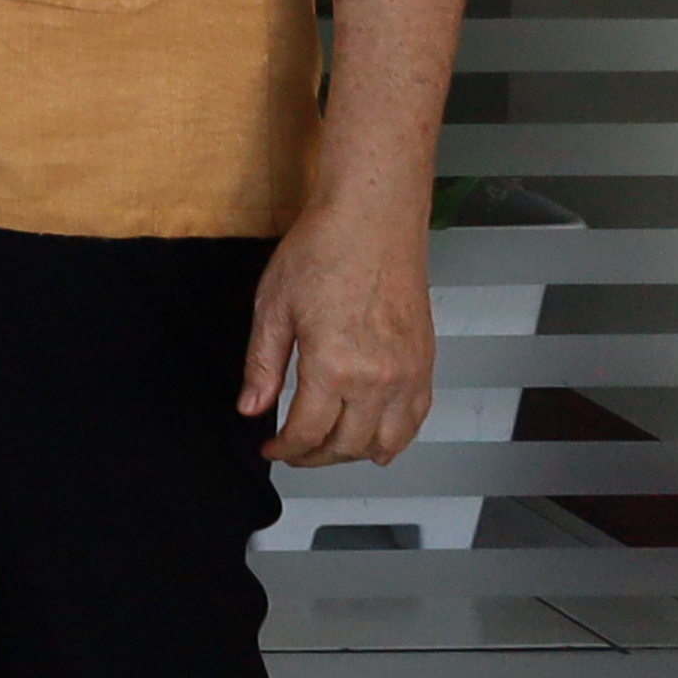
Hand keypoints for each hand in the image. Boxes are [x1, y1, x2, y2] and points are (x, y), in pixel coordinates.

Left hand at [243, 191, 441, 467]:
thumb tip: (251, 408)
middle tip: (293, 452)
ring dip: (355, 454)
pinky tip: (376, 439)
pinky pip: (416, 419)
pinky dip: (395, 437)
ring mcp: (409, 374)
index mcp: (335, 367)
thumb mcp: (273, 307)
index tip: (270, 449)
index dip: (285, 449)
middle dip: (316, 457)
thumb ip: (262, 366)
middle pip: (349, 446)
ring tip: (328, 449)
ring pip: (388, 442)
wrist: (372, 220)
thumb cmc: (323, 251)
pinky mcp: (426, 363)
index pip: (309, 433)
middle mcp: (379, 379)